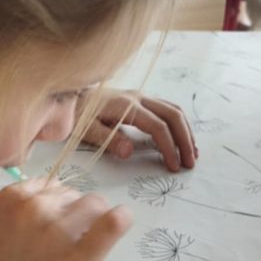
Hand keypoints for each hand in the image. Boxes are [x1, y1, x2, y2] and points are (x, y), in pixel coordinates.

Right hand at [0, 179, 131, 260]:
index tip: (49, 230)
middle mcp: (34, 207)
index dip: (55, 207)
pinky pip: (113, 223)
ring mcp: (58, 232)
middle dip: (73, 217)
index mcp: (8, 199)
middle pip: (73, 196)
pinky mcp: (81, 259)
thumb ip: (23, 218)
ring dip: (92, 223)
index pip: (49, 186)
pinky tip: (122, 223)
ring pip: (94, 205)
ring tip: (78, 252)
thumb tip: (61, 211)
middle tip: (60, 250)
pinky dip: (122, 220)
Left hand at [79, 89, 197, 171]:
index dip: (169, 147)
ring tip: (192, 153)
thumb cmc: (76, 113)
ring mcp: (141, 97)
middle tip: (190, 163)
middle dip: (185, 140)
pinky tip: (181, 139)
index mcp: (127, 106)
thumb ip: (108, 140)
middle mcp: (138, 98)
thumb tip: (130, 151)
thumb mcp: (86, 130)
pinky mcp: (140, 100)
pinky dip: (178, 124)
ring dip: (185, 131)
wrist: (69, 95)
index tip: (173, 166)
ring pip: (173, 110)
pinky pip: (167, 109)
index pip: (158, 126)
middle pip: (173, 116)